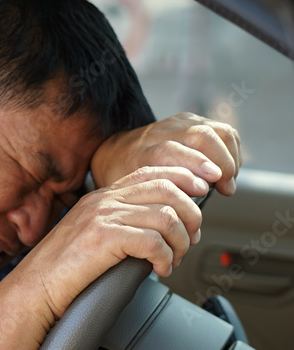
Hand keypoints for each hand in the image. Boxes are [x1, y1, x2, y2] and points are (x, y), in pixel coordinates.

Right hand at [20, 167, 201, 320]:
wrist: (33, 289)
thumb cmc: (60, 272)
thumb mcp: (90, 237)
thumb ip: (118, 224)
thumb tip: (156, 229)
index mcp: (101, 197)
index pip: (153, 172)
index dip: (185, 178)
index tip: (203, 192)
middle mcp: (103, 201)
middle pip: (168, 189)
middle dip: (192, 214)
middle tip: (191, 238)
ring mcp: (103, 217)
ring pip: (167, 216)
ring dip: (181, 241)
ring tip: (175, 259)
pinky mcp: (104, 238)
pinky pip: (154, 241)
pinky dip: (166, 258)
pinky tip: (160, 269)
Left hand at [90, 113, 240, 196]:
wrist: (117, 152)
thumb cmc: (127, 179)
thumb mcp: (133, 195)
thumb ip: (156, 204)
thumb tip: (190, 228)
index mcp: (142, 152)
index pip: (169, 151)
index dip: (195, 164)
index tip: (212, 183)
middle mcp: (160, 133)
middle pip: (200, 136)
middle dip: (222, 162)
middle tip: (226, 187)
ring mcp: (177, 124)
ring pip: (217, 131)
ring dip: (231, 157)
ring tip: (229, 181)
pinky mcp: (192, 121)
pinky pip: (222, 131)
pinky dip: (233, 150)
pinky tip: (230, 170)